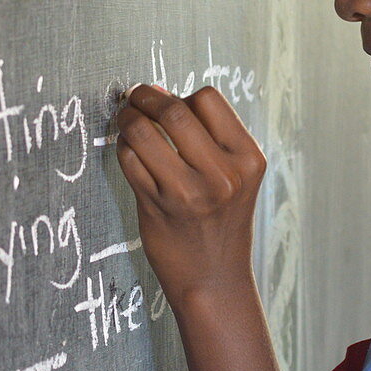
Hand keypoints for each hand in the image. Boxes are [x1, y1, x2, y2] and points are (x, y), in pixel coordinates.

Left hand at [114, 84, 266, 306]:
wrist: (214, 279)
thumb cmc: (222, 221)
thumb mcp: (235, 177)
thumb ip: (206, 136)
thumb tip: (158, 91)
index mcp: (247, 159)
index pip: (208, 99)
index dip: (182, 95)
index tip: (167, 102)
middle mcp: (222, 174)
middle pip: (174, 110)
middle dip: (146, 96)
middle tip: (135, 98)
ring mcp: (188, 192)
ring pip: (143, 132)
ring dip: (128, 118)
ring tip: (127, 120)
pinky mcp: (157, 206)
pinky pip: (128, 159)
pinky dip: (123, 147)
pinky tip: (129, 151)